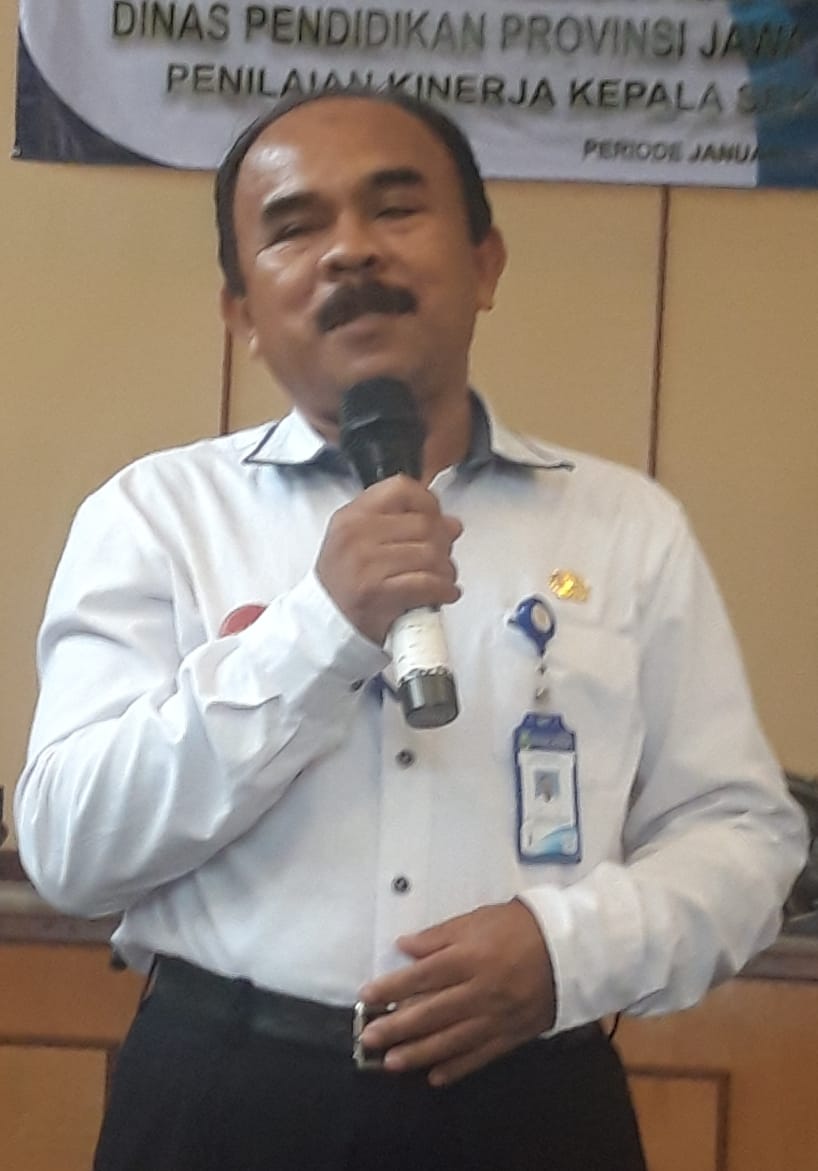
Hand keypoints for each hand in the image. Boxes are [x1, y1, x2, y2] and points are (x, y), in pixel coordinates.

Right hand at [316, 475, 461, 644]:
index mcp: (352, 516)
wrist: (324, 622)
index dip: (428, 503)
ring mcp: (366, 564)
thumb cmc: (346, 582)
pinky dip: (444, 590)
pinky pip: (427, 583)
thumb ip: (402, 525)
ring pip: (431, 554)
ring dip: (446, 570)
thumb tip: (451, 524)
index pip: (402, 488)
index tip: (436, 519)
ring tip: (442, 578)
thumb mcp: (361, 541)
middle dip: (443, 543)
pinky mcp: (378, 593)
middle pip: (424, 523)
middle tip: (442, 557)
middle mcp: (356, 535)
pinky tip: (444, 593)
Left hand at [358, 900, 555, 1085]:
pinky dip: (457, 1068)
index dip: (392, 987)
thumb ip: (439, 936)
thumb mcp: (476, 920)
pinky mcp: (512, 1035)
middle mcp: (479, 991)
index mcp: (469, 958)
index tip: (367, 995)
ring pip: (452, 1040)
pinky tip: (434, 1077)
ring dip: (419, 1053)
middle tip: (369, 1038)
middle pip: (432, 1012)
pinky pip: (480, 1056)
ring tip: (391, 1063)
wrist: (570, 949)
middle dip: (397, 1027)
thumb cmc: (518, 927)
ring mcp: (496, 1017)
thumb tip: (403, 947)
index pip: (422, 976)